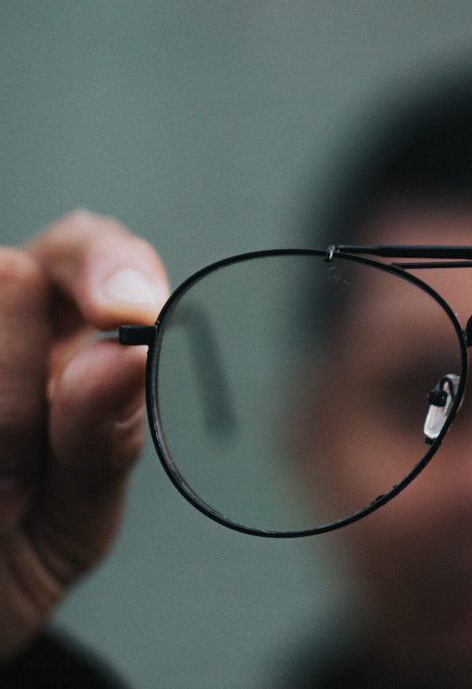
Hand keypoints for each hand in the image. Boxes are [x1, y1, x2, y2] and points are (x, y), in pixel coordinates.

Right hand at [0, 210, 167, 658]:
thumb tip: (124, 354)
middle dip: (21, 382)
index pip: (88, 249)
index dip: (109, 264)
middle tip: (20, 480)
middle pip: (9, 276)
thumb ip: (105, 436)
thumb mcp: (80, 509)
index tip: (124, 315)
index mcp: (58, 337)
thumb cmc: (17, 556)